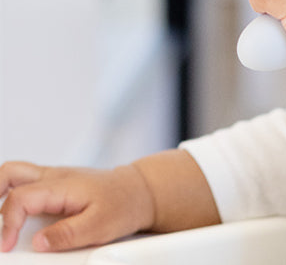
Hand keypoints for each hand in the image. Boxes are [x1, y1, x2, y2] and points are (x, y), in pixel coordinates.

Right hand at [0, 161, 154, 251]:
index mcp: (62, 184)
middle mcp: (54, 176)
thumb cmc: (123, 204)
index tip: (9, 244)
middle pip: (10, 173)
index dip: (9, 223)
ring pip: (15, 174)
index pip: (21, 197)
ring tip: (2, 222)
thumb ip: (67, 234)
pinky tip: (16, 216)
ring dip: (1, 193)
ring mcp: (54, 178)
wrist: (139, 191)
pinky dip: (13, 197)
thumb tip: (38, 243)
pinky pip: (26, 184)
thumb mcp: (100, 225)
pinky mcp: (55, 185)